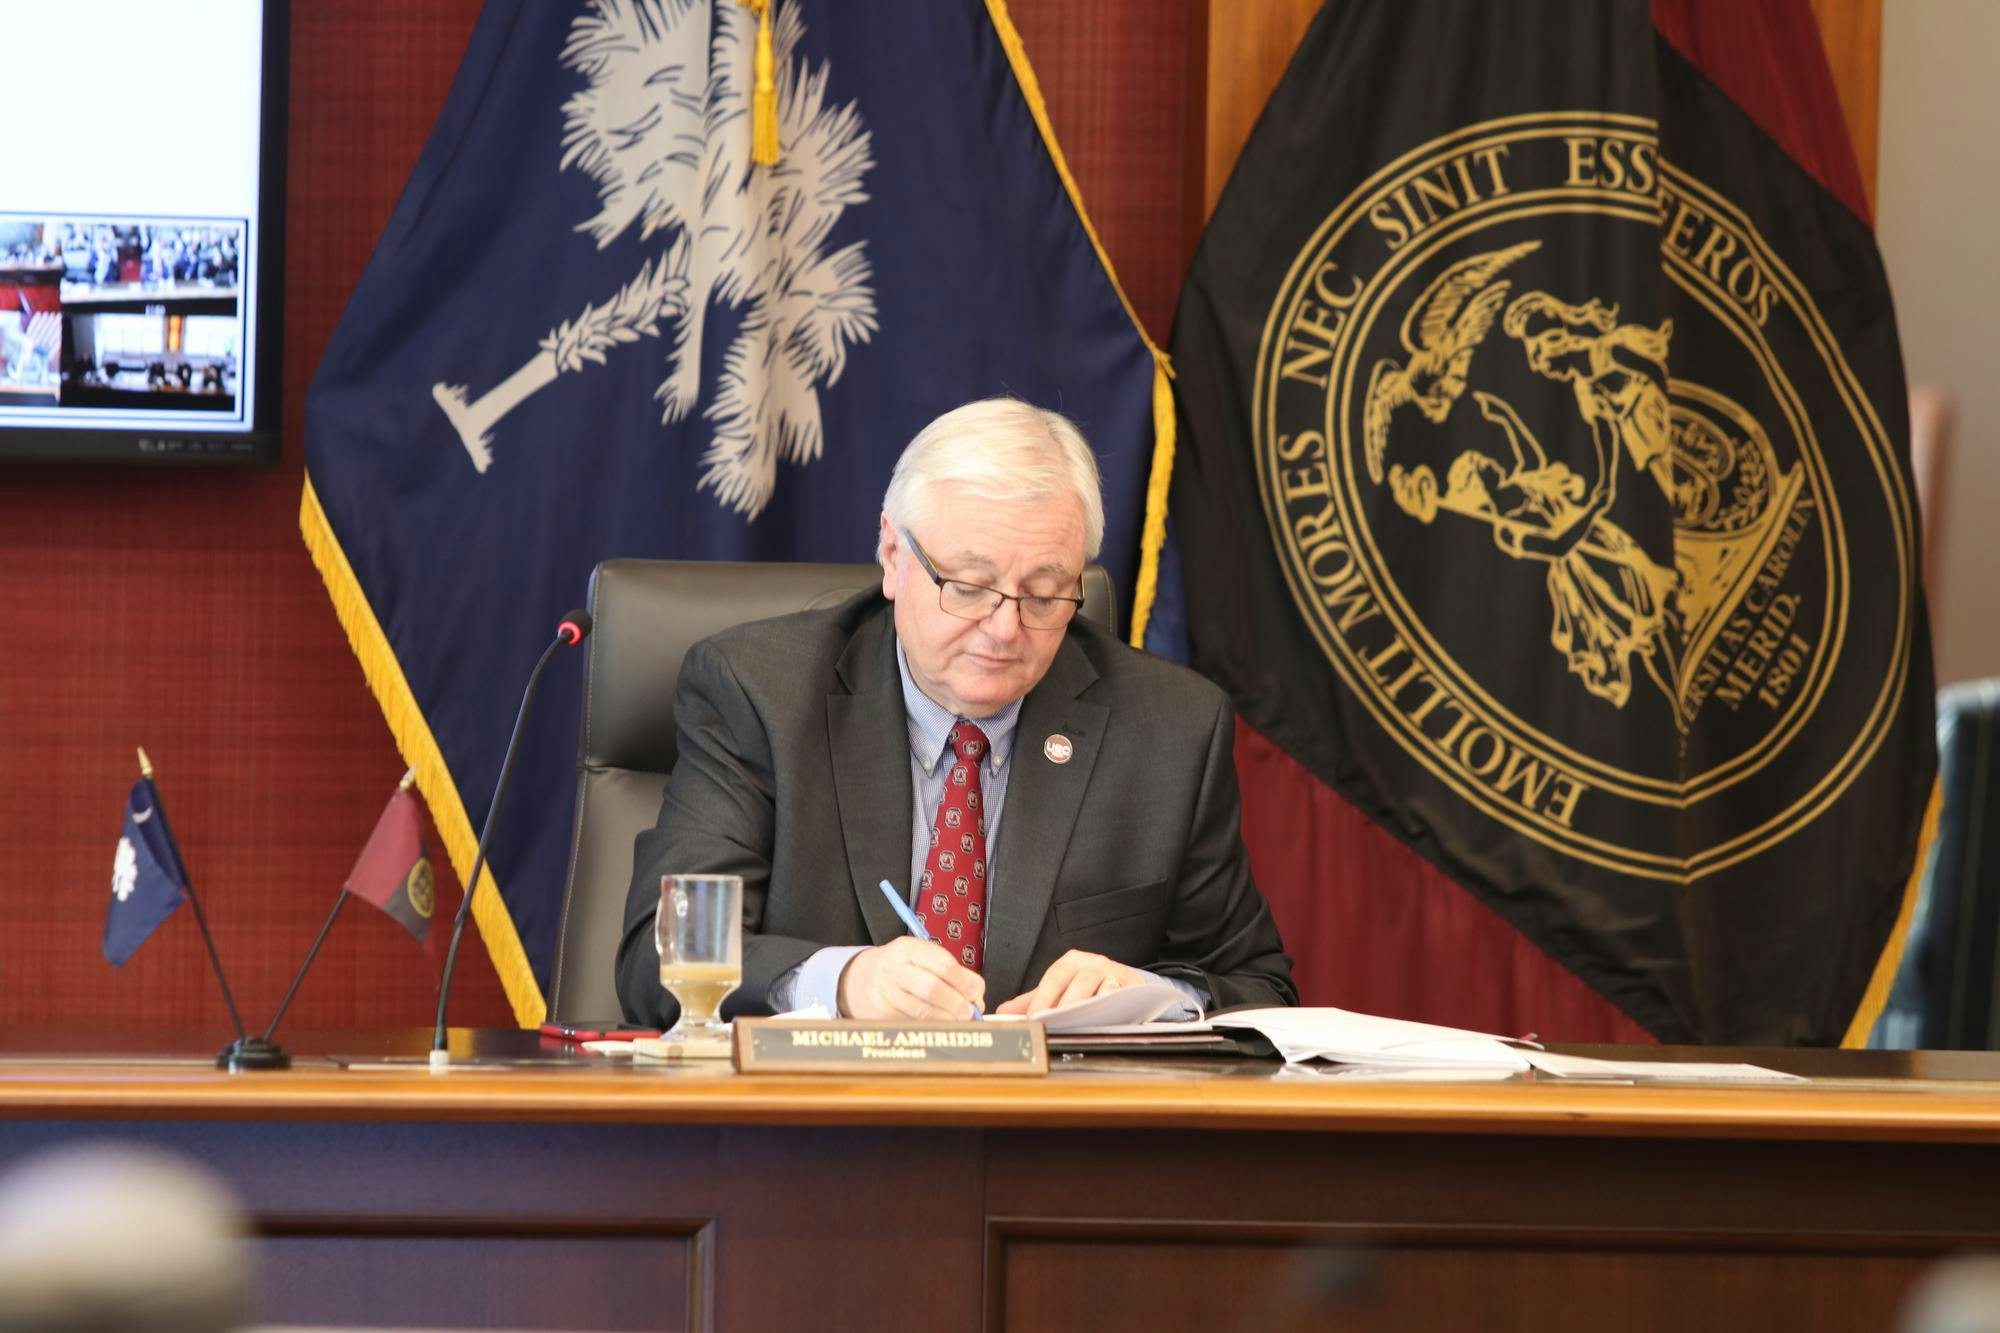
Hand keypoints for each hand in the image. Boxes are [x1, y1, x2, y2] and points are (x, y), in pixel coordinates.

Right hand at [837, 937, 985, 1019]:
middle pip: (932, 987)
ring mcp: (885, 992)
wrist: (863, 979)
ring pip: (922, 1010)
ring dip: (946, 1018)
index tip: (977, 994)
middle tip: (969, 1013)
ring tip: (958, 1021)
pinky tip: (940, 1025)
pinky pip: (912, 1022)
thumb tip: (977, 999)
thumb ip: (951, 974)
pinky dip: (931, 1026)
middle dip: (956, 1003)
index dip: (965, 982)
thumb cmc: (904, 969)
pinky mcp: (881, 1013)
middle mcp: (894, 968)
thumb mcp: (923, 959)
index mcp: (908, 948)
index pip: (944, 964)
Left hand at [995, 950, 1150, 1015]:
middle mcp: (1094, 963)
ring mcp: (1115, 973)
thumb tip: (1004, 1013)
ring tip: (1075, 1026)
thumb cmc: (1086, 986)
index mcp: (1071, 961)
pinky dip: (1113, 1009)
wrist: (1122, 983)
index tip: (1033, 1018)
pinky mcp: (1133, 985)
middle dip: (1065, 1005)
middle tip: (1052, 1024)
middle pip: (1078, 982)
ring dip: (1088, 1009)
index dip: (1042, 999)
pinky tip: (1102, 1022)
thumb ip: (1032, 1000)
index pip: (1054, 978)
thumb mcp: (1058, 989)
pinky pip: (1123, 996)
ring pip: (1101, 990)